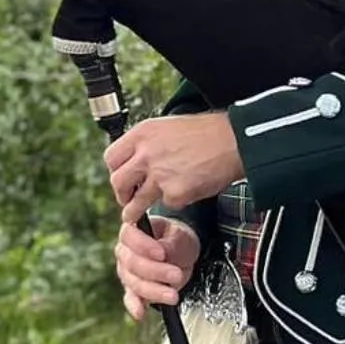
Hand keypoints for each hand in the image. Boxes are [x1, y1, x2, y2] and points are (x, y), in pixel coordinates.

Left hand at [104, 112, 243, 225]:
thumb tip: (136, 161)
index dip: (116, 170)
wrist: (232, 142)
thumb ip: (148, 144)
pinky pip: (166, 204)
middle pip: (118, 181)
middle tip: (127, 199)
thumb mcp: (168, 127)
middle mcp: (146, 154)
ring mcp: (159, 175)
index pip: (112, 157)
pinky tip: (184, 192)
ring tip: (135, 215)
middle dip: (121, 194)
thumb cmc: (207, 133)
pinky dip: (174, 202)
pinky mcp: (174, 193)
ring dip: (134, 211)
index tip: (122, 177)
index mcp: (143, 134)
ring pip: (136, 201)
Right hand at [115, 218, 201, 321]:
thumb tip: (163, 253)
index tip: (162, 254)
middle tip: (176, 275)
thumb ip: (169, 244)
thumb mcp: (179, 237)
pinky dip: (135, 306)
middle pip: (132, 263)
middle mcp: (125, 251)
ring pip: (134, 283)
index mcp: (133, 231)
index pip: (129, 236)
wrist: (182, 252)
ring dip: (153, 291)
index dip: (143, 246)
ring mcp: (127, 271)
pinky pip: (130, 298)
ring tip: (173, 296)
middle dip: (155, 271)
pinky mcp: (133, 289)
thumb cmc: (178, 239)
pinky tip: (140, 313)